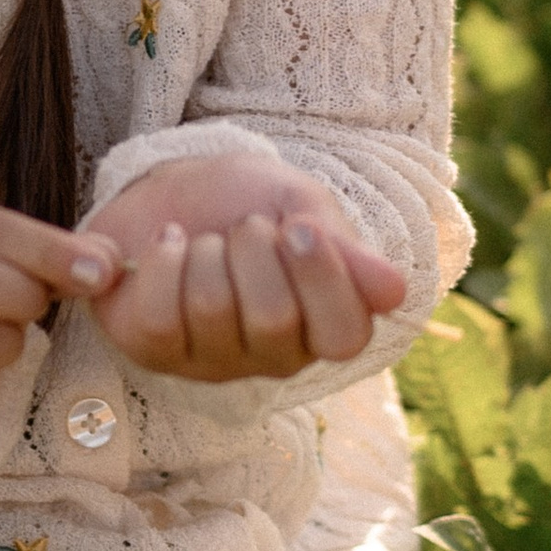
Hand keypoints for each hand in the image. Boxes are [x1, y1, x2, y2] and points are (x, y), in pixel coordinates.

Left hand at [79, 153, 406, 383]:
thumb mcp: (304, 209)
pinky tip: (168, 242)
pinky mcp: (156, 353)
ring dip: (205, 249)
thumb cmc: (251, 204)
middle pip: (273, 317)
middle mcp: (275, 357)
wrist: (177, 189)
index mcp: (327, 326)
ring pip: (212, 309)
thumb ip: (346, 252)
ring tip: (206, 238)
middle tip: (245, 227)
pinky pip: (159, 320)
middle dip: (253, 246)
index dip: (322, 276)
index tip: (299, 226)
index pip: (345, 336)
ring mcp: (214, 361)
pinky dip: (161, 262)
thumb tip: (394, 292)